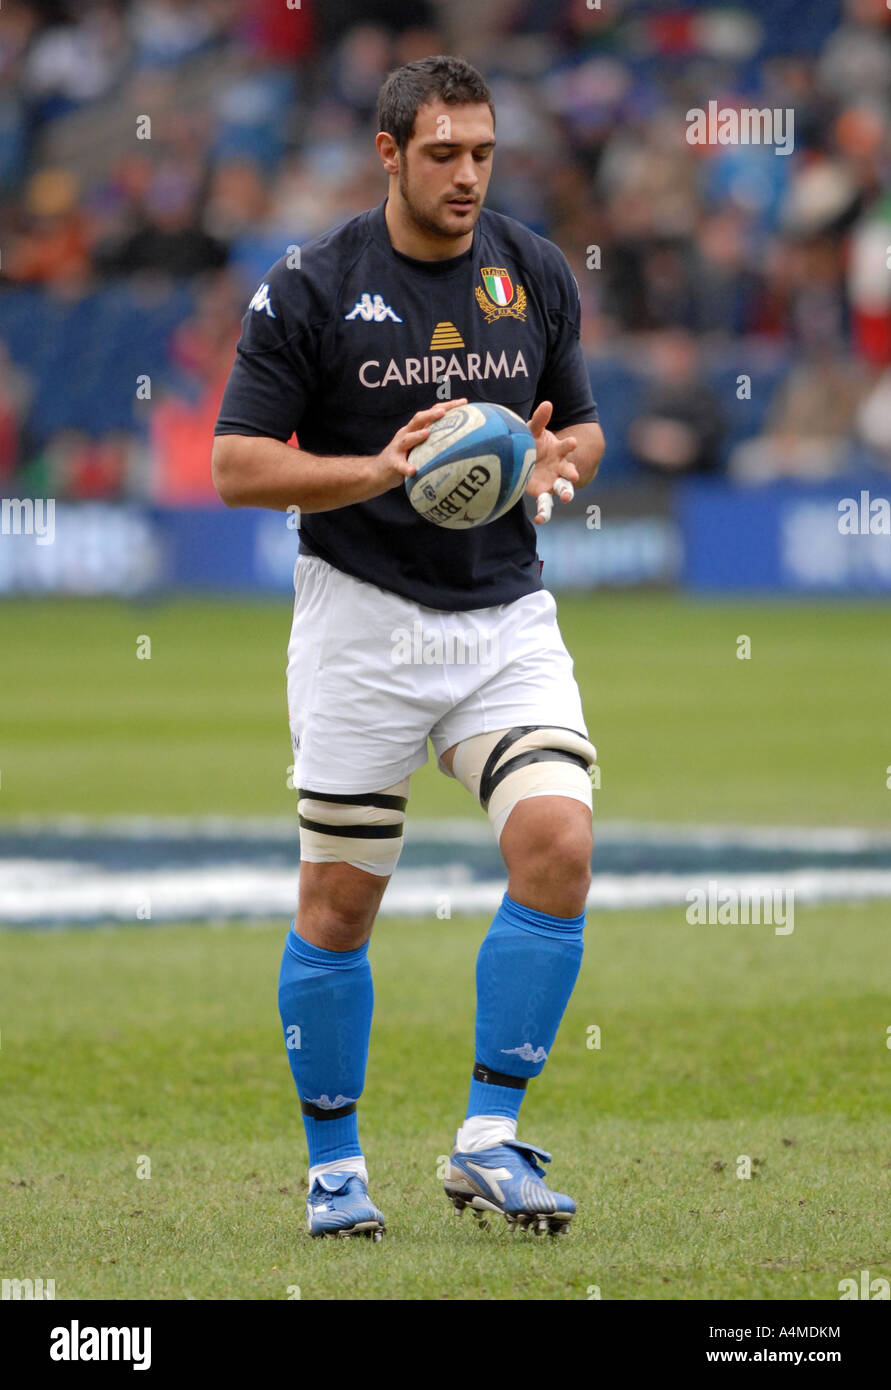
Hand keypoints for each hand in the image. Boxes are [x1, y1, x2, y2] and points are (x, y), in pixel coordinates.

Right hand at [375, 399, 468, 488]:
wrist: (379, 472)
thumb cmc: (406, 458)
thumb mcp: (420, 447)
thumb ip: (436, 442)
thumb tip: (464, 443)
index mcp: (415, 429)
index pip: (432, 413)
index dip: (447, 406)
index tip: (464, 402)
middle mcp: (406, 434)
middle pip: (418, 419)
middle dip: (431, 414)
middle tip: (443, 412)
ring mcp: (398, 448)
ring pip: (407, 439)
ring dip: (417, 436)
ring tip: (427, 434)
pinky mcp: (392, 463)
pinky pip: (400, 465)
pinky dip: (406, 467)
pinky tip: (413, 471)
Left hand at [525, 400, 578, 523]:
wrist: (522, 456)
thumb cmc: (530, 442)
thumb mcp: (532, 431)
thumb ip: (539, 420)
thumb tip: (548, 403)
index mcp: (559, 450)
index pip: (567, 447)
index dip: (569, 445)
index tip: (572, 442)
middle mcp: (559, 467)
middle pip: (569, 472)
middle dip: (572, 474)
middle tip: (575, 476)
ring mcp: (552, 481)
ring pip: (562, 490)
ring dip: (567, 493)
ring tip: (568, 498)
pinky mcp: (542, 492)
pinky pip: (545, 505)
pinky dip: (544, 513)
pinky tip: (540, 520)